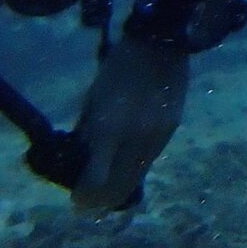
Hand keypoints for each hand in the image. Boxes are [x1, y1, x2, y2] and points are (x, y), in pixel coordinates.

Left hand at [71, 34, 190, 214]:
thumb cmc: (117, 69)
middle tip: (89, 204)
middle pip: (119, 187)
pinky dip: (135, 168)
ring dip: (120, 187)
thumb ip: (87, 133)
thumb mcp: (93, 100)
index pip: (96, 179)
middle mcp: (135, 138)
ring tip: (106, 188)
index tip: (76, 199)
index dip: (84, 195)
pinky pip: (150, 159)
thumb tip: (81, 161)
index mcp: (110, 128)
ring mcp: (157, 136)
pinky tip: (125, 163)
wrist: (161, 43)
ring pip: (138, 177)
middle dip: (102, 201)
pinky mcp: (171, 130)